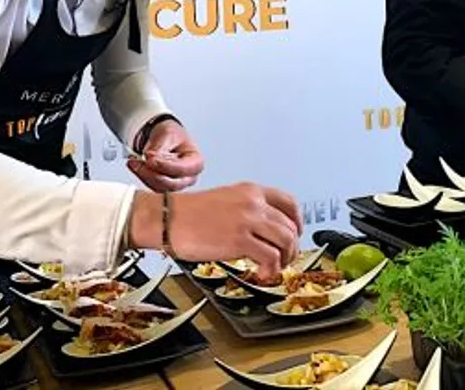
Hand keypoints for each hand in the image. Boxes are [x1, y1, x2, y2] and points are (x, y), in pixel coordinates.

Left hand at [127, 119, 203, 191]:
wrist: (166, 137)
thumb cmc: (173, 135)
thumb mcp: (169, 134)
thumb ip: (161, 148)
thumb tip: (151, 158)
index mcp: (196, 162)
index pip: (183, 169)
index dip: (166, 166)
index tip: (151, 158)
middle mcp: (189, 177)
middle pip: (171, 183)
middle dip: (153, 172)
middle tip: (140, 160)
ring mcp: (176, 183)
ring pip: (159, 186)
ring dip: (144, 174)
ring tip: (134, 161)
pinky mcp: (163, 185)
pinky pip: (151, 185)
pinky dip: (141, 175)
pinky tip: (135, 164)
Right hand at [127, 182, 302, 281]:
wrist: (167, 219)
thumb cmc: (189, 213)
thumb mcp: (225, 200)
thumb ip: (247, 210)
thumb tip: (263, 230)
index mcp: (250, 190)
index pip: (289, 203)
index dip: (297, 222)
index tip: (296, 234)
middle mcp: (253, 202)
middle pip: (290, 226)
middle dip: (291, 247)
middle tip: (284, 259)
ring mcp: (248, 220)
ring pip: (286, 241)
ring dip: (284, 259)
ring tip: (273, 268)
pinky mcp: (240, 240)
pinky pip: (271, 257)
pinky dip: (271, 269)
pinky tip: (262, 273)